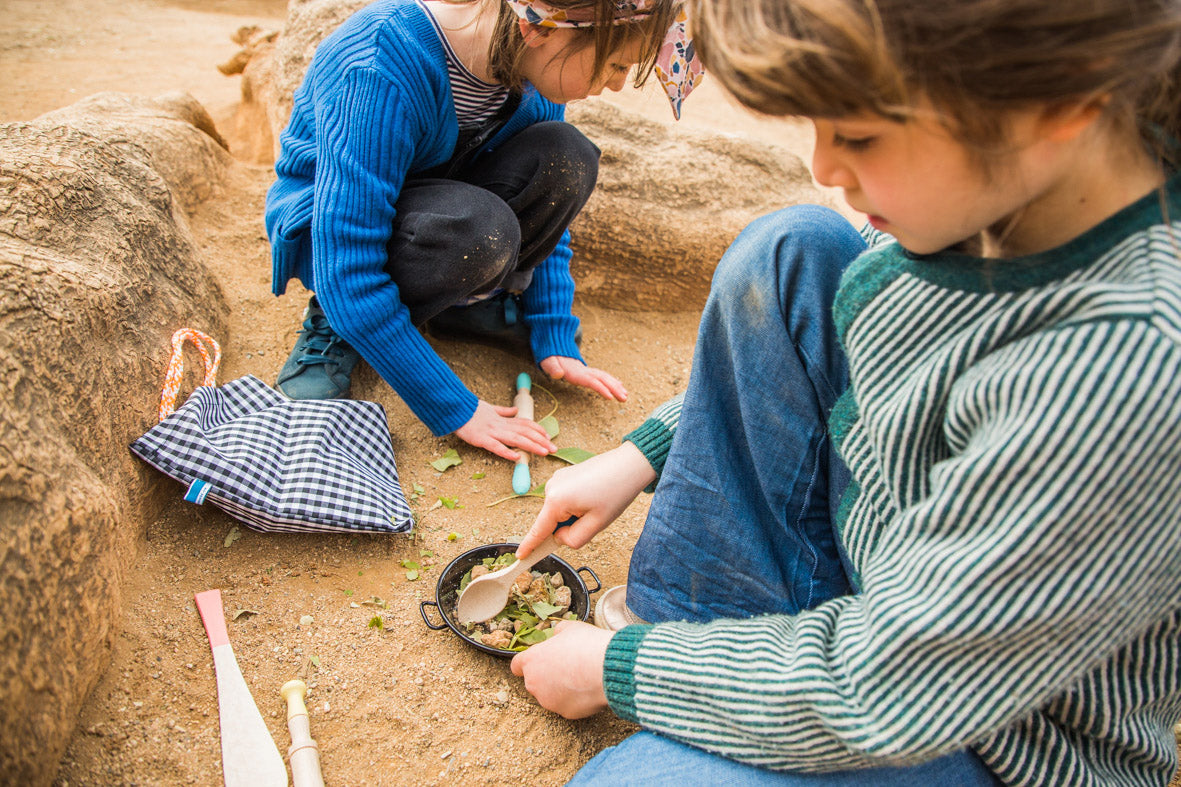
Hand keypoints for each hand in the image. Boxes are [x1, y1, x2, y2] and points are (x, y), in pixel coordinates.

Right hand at [454, 399, 556, 461]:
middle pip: (525, 433)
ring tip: (544, 452)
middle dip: (541, 441)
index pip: (525, 423)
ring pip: (516, 439)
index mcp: (503, 419)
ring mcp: (492, 432)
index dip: (538, 429)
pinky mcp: (481, 439)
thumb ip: (503, 411)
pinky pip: (496, 447)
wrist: (455, 408)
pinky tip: (517, 457)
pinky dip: (507, 452)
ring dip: (531, 446)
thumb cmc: (471, 410)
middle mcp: (501, 425)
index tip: (548, 436)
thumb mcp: (490, 408)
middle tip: (554, 448)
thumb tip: (514, 411)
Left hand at [511, 621, 611, 717]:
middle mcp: (534, 684)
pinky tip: (588, 688)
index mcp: (531, 661)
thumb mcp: (570, 628)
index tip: (537, 661)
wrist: (607, 668)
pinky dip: (575, 700)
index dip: (527, 662)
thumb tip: (558, 635)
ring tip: (581, 677)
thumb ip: (558, 633)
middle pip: (534, 681)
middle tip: (566, 666)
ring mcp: (549, 701)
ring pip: (550, 695)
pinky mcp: (565, 713)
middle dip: (547, 675)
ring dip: (560, 688)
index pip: (517, 665)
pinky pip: (567, 705)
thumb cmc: (586, 645)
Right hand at [516, 441, 655, 557]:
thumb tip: (559, 537)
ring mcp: (556, 479)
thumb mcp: (596, 525)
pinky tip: (593, 495)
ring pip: (560, 511)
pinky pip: (564, 500)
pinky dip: (575, 505)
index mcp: (556, 501)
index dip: (530, 546)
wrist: (630, 464)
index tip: (519, 557)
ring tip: (597, 503)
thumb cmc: (616, 493)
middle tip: (595, 517)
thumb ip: (573, 539)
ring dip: (574, 515)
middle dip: (569, 527)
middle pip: (552, 522)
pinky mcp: (563, 475)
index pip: (538, 530)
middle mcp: (550, 488)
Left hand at [539, 356, 626, 401]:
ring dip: (616, 387)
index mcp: (577, 372)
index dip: (601, 388)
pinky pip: (603, 378)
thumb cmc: (550, 360)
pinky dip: (612, 382)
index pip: (592, 381)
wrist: (554, 350)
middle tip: (624, 398)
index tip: (610, 397)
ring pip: (605, 378)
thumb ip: (553, 368)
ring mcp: (588, 371)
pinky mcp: (588, 373)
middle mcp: (586, 371)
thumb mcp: (548, 363)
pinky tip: (619, 387)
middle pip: (603, 379)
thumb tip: (558, 374)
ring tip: (625, 396)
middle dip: (615, 389)